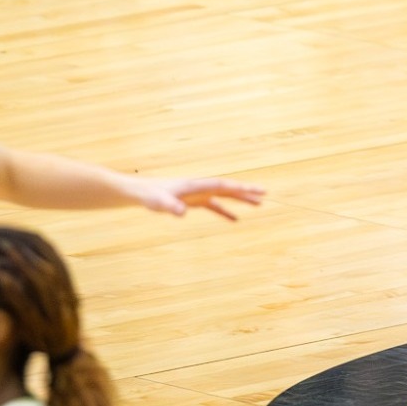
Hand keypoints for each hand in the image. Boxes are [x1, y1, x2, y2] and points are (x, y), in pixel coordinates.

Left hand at [133, 177, 266, 219]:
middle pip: (228, 189)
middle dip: (247, 191)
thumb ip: (171, 206)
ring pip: (225, 196)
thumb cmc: (150, 195)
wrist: (142, 192)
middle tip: (265, 193)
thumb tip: (183, 213)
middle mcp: (201, 188)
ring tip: (258, 204)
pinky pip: (215, 207)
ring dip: (241, 199)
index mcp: (197, 186)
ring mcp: (199, 194)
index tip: (256, 190)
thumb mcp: (159, 202)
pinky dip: (226, 212)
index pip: (223, 186)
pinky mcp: (195, 202)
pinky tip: (235, 219)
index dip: (240, 188)